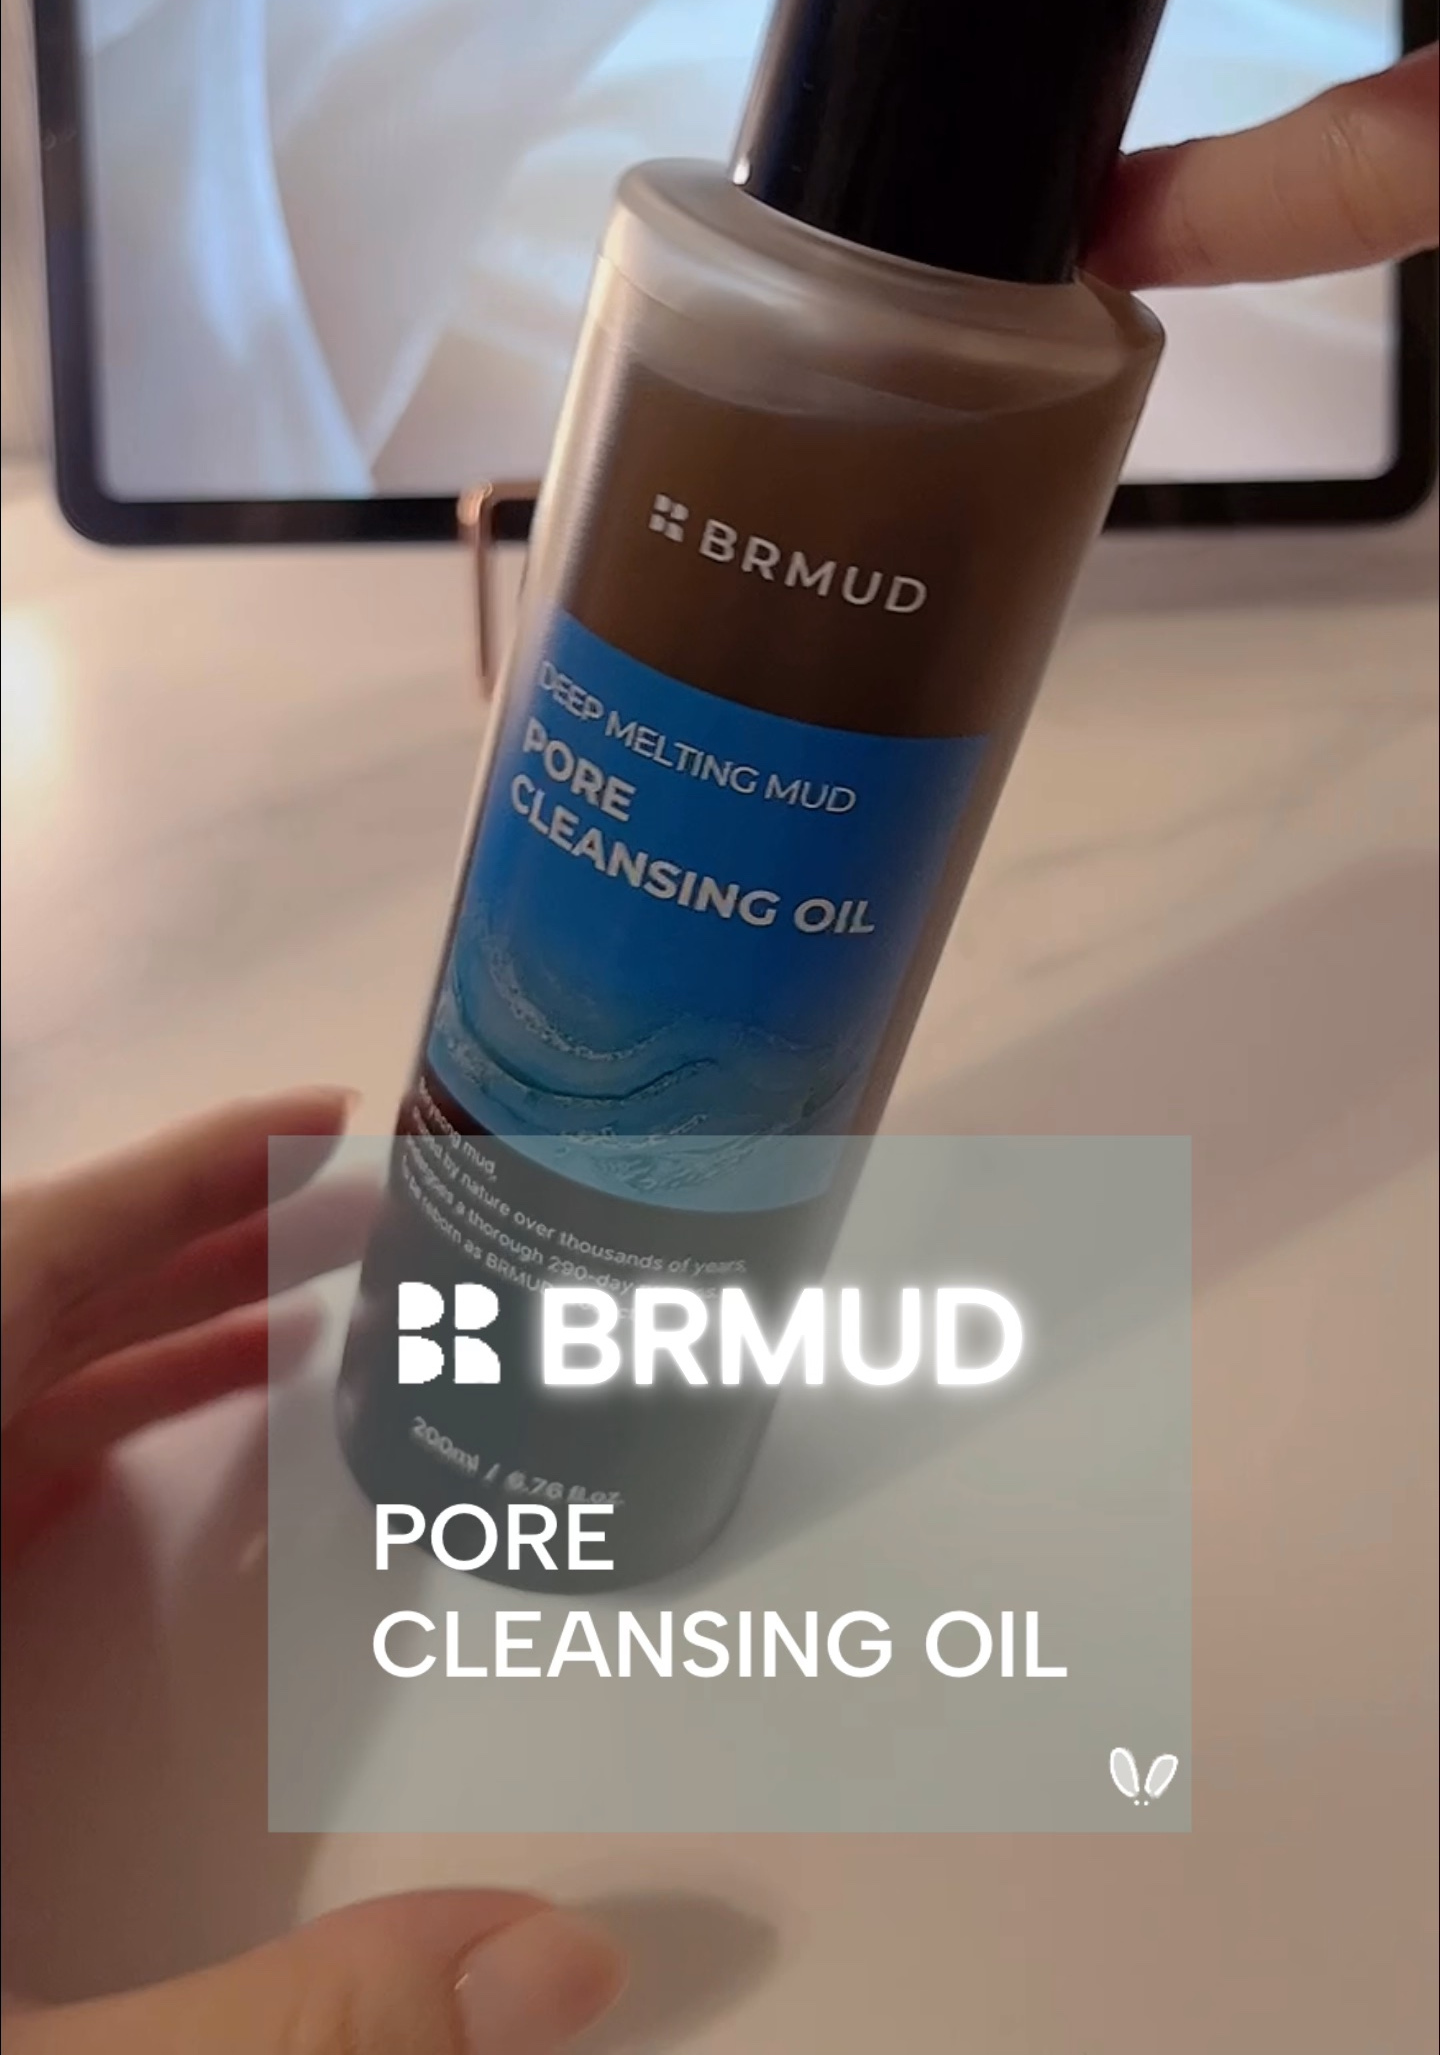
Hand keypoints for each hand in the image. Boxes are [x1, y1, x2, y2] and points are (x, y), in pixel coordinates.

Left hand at [1, 1095, 624, 2052]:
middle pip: (32, 1309)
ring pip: (8, 1388)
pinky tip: (191, 1451)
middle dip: (208, 1236)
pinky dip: (91, 1428)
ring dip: (158, 1328)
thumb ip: (286, 2016)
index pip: (25, 1280)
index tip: (316, 1119)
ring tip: (324, 1304)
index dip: (177, 1178)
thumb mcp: (31, 2050)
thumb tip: (560, 1957)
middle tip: (379, 1204)